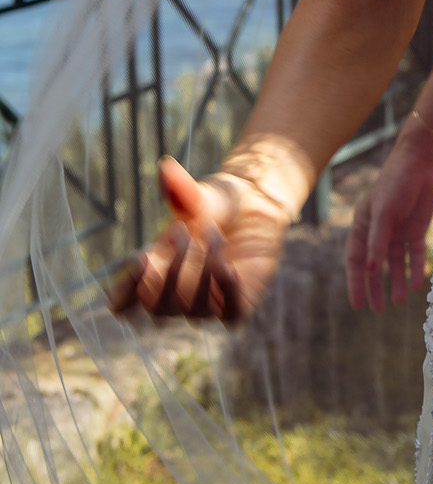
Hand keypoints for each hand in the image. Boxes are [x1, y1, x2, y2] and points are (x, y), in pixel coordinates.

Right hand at [108, 154, 293, 323]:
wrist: (257, 205)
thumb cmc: (215, 203)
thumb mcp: (196, 196)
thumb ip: (179, 189)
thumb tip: (166, 168)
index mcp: (155, 273)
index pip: (124, 304)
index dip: (125, 292)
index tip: (141, 260)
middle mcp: (177, 294)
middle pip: (157, 309)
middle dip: (170, 272)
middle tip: (181, 232)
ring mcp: (208, 303)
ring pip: (193, 311)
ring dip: (202, 273)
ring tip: (214, 234)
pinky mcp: (239, 304)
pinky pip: (230, 315)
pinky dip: (227, 293)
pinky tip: (230, 267)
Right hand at [345, 116, 432, 312]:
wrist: (422, 161)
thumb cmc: (396, 181)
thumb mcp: (383, 211)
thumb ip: (377, 240)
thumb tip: (369, 270)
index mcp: (363, 224)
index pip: (355, 258)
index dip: (356, 281)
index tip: (358, 303)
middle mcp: (379, 231)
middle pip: (374, 265)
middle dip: (375, 287)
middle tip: (377, 310)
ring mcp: (398, 231)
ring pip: (395, 263)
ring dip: (396, 281)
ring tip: (398, 302)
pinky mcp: (417, 229)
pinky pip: (414, 254)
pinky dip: (415, 269)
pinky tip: (416, 285)